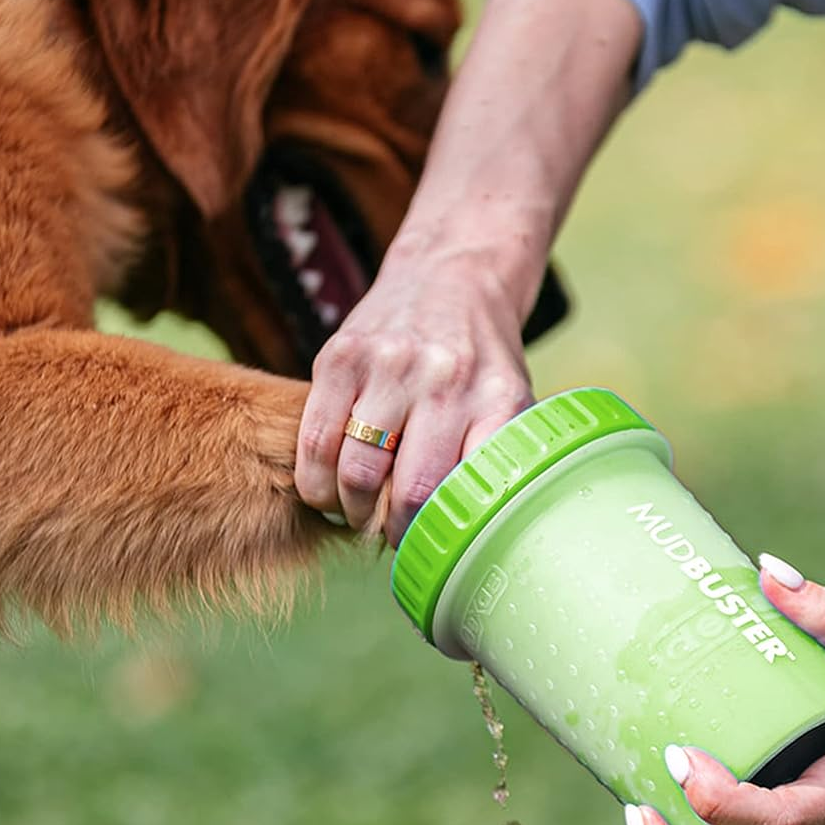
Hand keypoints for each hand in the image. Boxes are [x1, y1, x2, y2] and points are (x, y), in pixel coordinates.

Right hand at [294, 0, 643, 544]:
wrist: (451, 273)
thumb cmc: (481, 362)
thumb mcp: (509, 403)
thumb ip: (492, 462)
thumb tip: (468, 542)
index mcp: (496, 399)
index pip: (462, 494)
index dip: (437, 537)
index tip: (428, 551)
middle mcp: (443, 379)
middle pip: (405, 492)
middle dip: (392, 532)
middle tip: (389, 537)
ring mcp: (387, 364)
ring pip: (354, 473)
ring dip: (351, 512)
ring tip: (358, 515)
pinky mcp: (339, 355)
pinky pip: (315, 441)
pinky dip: (316, 482)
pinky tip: (328, 490)